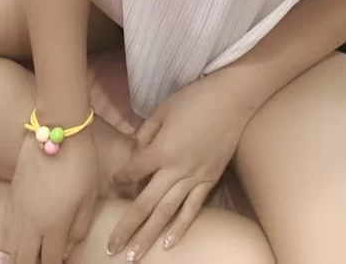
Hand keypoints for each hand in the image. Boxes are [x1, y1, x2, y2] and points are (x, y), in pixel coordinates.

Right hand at [4, 131, 99, 263]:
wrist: (57, 131)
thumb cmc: (80, 163)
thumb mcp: (89, 197)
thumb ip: (79, 228)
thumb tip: (67, 248)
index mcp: (53, 226)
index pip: (50, 263)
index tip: (62, 263)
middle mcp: (30, 224)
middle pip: (24, 261)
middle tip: (45, 259)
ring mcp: (17, 211)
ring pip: (12, 248)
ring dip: (22, 255)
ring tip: (35, 252)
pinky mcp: (11, 197)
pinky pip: (8, 230)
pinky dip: (14, 240)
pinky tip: (26, 236)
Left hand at [106, 73, 254, 259]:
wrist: (232, 98)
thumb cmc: (195, 98)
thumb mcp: (163, 109)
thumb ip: (147, 132)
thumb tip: (139, 150)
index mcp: (161, 150)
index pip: (134, 171)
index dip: (121, 178)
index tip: (115, 182)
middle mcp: (175, 169)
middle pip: (146, 204)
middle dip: (127, 227)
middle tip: (113, 249)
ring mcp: (195, 178)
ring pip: (167, 213)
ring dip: (149, 236)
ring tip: (133, 256)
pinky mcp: (210, 180)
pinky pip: (192, 209)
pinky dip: (180, 227)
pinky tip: (168, 244)